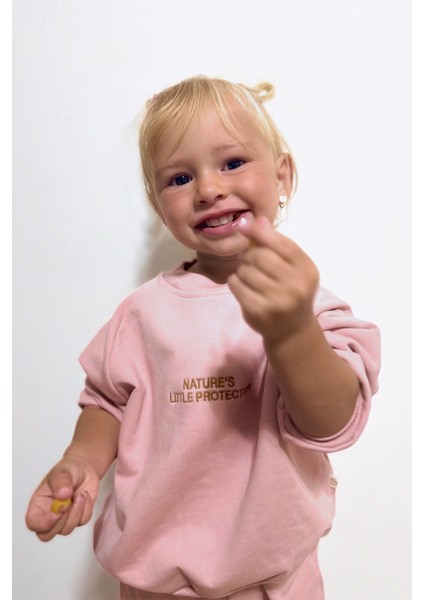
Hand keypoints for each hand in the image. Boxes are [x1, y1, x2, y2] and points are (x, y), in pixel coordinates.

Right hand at [25, 456, 99, 541]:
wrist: (85, 469)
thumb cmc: (68, 470)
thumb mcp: (62, 472)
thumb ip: (60, 482)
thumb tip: (62, 495)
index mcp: (38, 504)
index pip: (33, 522)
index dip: (42, 524)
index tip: (56, 514)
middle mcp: (48, 515)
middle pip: (47, 534)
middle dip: (61, 521)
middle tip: (70, 503)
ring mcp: (63, 519)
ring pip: (66, 530)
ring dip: (76, 512)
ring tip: (80, 494)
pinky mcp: (78, 518)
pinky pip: (82, 522)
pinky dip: (86, 509)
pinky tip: (85, 496)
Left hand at [228, 216, 318, 343]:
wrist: (292, 330)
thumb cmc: (291, 291)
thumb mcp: (293, 267)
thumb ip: (277, 244)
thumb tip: (257, 221)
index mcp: (306, 270)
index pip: (281, 244)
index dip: (260, 232)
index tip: (245, 225)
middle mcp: (296, 286)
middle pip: (260, 256)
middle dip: (249, 255)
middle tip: (250, 262)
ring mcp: (277, 300)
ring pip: (245, 270)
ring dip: (242, 270)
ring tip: (249, 277)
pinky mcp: (258, 311)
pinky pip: (236, 285)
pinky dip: (235, 282)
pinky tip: (243, 286)